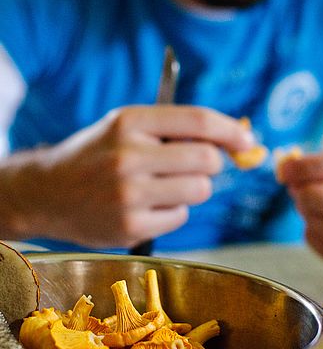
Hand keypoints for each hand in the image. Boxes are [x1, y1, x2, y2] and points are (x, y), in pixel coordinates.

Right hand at [0, 106, 254, 248]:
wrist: (48, 191)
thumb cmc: (98, 154)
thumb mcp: (126, 125)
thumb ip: (174, 128)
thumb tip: (233, 139)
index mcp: (130, 122)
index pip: (199, 121)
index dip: (232, 130)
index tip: (247, 140)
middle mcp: (129, 156)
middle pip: (207, 160)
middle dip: (212, 164)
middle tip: (197, 166)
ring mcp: (129, 195)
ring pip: (200, 190)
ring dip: (192, 188)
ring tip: (163, 185)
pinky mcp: (130, 227)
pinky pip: (180, 217)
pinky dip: (173, 211)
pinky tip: (147, 206)